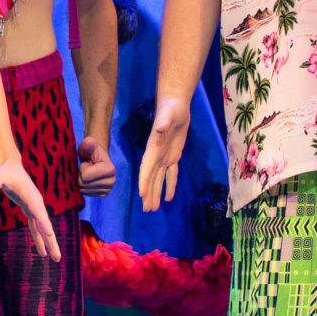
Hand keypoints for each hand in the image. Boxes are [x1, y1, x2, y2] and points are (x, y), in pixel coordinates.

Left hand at [0, 158, 63, 261]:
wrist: (10, 165)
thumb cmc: (3, 170)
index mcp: (31, 196)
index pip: (38, 211)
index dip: (43, 222)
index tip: (49, 234)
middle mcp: (36, 204)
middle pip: (45, 225)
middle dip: (51, 241)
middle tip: (57, 258)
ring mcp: (35, 208)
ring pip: (43, 229)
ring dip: (49, 244)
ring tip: (55, 259)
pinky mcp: (30, 210)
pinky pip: (36, 227)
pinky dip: (40, 239)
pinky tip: (42, 252)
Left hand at [75, 135, 116, 197]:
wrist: (96, 158)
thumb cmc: (90, 151)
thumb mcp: (87, 145)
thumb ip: (87, 144)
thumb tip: (90, 142)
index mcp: (110, 169)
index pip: (85, 176)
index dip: (82, 168)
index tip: (88, 163)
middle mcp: (112, 181)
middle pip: (83, 185)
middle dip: (81, 175)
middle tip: (87, 168)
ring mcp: (108, 189)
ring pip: (83, 190)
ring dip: (82, 181)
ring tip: (88, 173)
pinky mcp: (103, 194)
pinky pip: (86, 194)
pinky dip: (85, 186)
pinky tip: (90, 180)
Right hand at [136, 97, 190, 212]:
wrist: (175, 105)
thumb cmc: (171, 108)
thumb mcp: (169, 114)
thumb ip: (164, 122)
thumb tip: (160, 128)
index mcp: (153, 148)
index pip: (147, 167)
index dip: (144, 181)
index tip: (142, 194)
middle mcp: (156, 155)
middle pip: (151, 178)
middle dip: (148, 193)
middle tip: (147, 210)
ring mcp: (164, 157)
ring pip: (158, 179)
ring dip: (155, 193)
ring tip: (152, 209)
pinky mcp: (173, 156)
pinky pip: (171, 174)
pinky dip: (170, 185)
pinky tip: (169, 197)